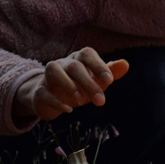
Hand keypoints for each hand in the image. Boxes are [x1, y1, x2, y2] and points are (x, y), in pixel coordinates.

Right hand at [13, 47, 128, 121]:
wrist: (51, 97)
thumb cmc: (79, 86)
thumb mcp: (96, 80)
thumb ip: (111, 72)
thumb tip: (126, 64)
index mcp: (78, 59)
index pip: (87, 54)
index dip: (98, 65)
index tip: (109, 81)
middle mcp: (62, 64)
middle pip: (74, 66)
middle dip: (88, 82)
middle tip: (100, 101)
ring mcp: (47, 77)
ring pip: (53, 70)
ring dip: (68, 85)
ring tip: (81, 101)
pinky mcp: (39, 92)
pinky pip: (43, 92)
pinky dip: (55, 100)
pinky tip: (68, 109)